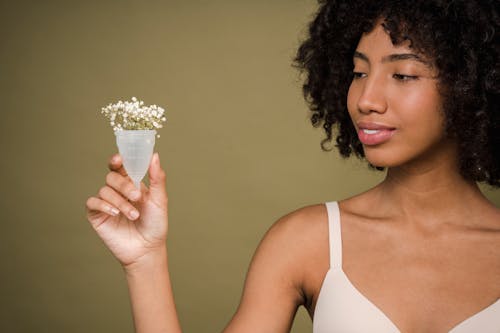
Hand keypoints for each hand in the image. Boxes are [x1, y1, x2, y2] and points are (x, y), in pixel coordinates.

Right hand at [86, 152, 167, 268]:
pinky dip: (104, 205)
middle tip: (137, 196)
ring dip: (120, 202)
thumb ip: (157, 178)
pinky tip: (115, 214)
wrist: (148, 249)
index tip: (119, 159)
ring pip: (105, 191)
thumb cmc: (155, 224)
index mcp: (132, 184)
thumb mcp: (160, 200)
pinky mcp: (97, 215)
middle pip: (112, 177)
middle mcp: (117, 191)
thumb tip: (154, 156)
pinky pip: (93, 203)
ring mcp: (106, 203)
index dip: (117, 160)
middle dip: (124, 185)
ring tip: (134, 215)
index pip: (121, 167)